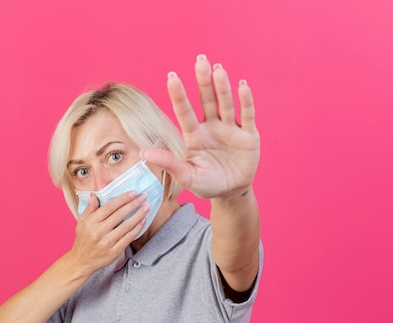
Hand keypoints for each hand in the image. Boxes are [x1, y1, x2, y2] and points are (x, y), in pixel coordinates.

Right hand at [70, 191, 148, 274]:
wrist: (81, 261)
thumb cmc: (83, 240)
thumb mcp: (81, 223)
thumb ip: (89, 209)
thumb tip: (94, 195)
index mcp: (91, 222)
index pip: (109, 207)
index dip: (122, 199)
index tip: (133, 192)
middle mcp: (98, 231)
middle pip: (119, 214)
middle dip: (133, 204)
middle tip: (144, 196)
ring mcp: (107, 242)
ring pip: (126, 226)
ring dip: (139, 215)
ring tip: (147, 207)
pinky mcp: (114, 251)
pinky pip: (128, 238)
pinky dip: (137, 229)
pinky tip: (143, 221)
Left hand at [142, 54, 259, 199]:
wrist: (231, 192)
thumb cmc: (206, 183)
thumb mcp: (186, 176)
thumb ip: (168, 163)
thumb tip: (143, 153)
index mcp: (195, 135)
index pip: (185, 112)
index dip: (179, 95)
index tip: (171, 77)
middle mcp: (212, 127)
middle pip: (207, 100)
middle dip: (203, 81)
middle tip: (200, 60)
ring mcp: (230, 129)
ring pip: (225, 104)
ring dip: (222, 87)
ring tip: (218, 69)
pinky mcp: (248, 135)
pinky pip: (247, 115)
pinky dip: (245, 101)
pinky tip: (242, 86)